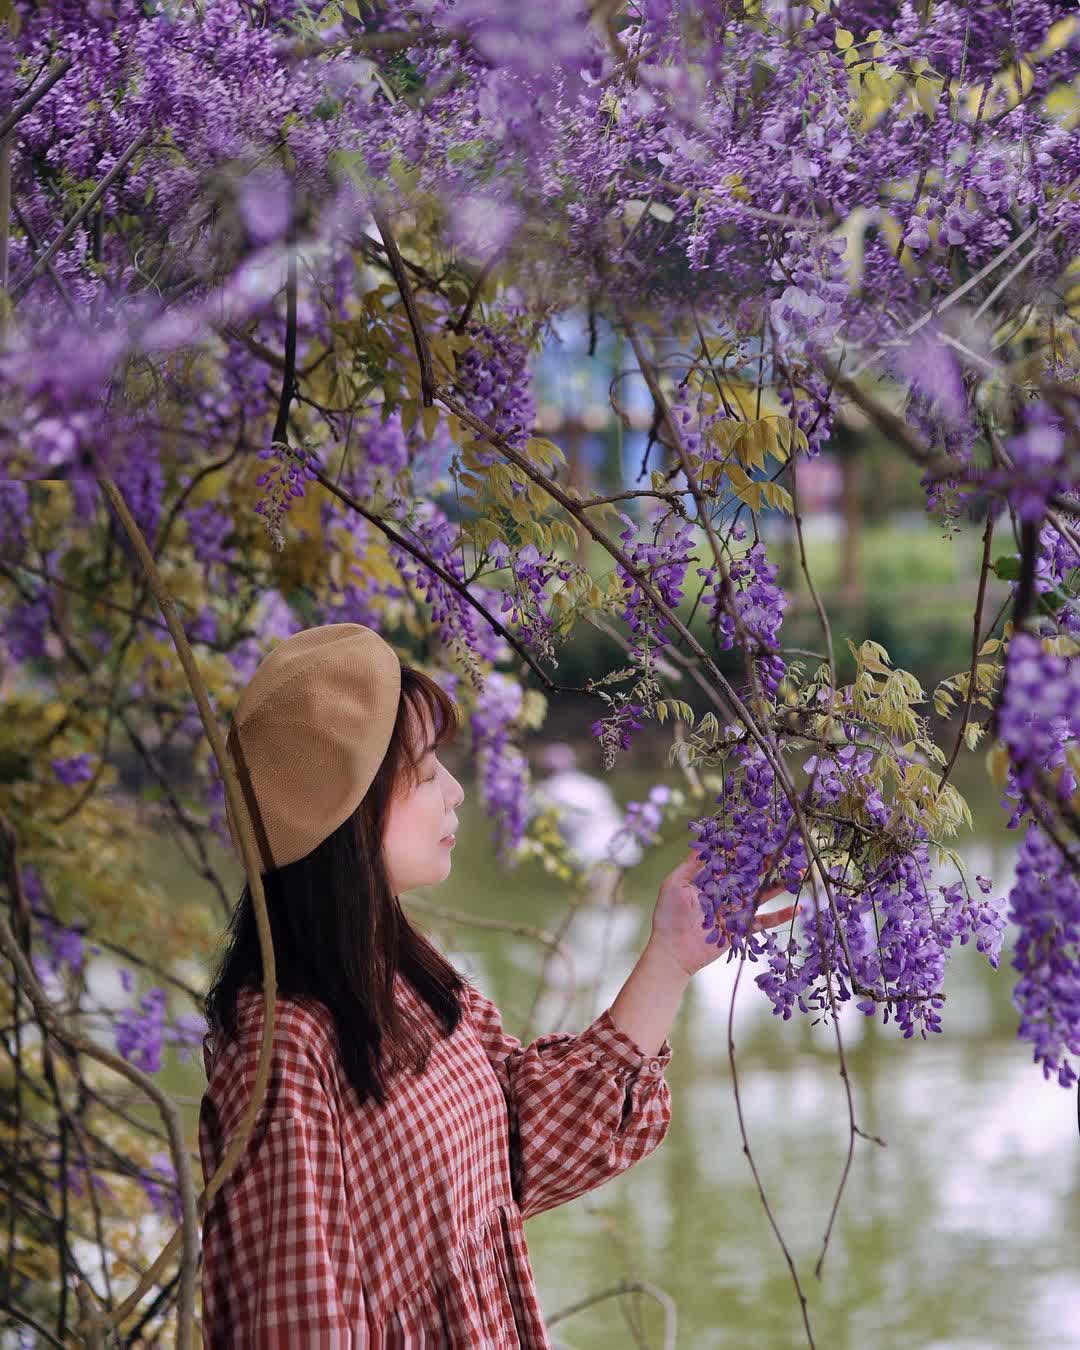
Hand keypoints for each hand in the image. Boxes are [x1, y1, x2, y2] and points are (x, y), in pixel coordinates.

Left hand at [649, 847, 801, 977]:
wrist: (672, 951)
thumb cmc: (669, 916)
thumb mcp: (676, 883)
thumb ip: (692, 864)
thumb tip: (706, 841)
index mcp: (710, 880)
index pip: (731, 861)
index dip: (746, 849)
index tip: (761, 836)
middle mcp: (725, 893)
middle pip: (750, 875)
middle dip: (768, 863)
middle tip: (787, 849)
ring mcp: (735, 910)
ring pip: (761, 894)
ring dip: (780, 884)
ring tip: (798, 873)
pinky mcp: (742, 929)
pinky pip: (764, 920)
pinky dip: (781, 915)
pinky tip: (798, 907)